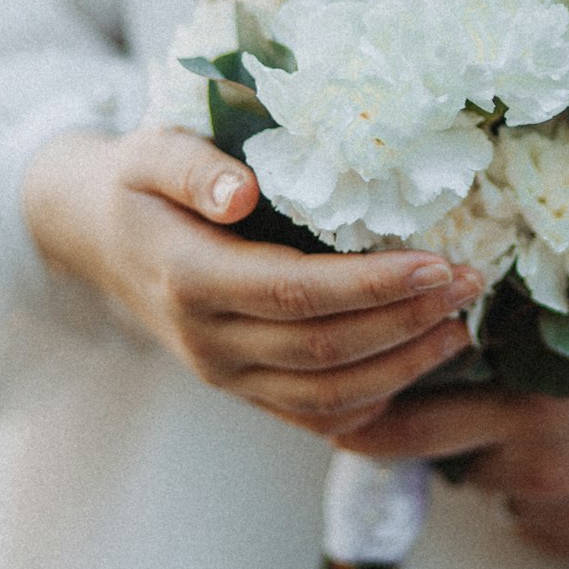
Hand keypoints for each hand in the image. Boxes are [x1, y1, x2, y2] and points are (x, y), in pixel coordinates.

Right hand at [22, 126, 480, 433]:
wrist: (98, 239)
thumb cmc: (138, 184)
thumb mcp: (151, 153)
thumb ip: (193, 168)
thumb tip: (241, 193)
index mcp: (189, 279)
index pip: (297, 292)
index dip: (373, 285)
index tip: (439, 262)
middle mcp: (208, 342)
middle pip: (324, 349)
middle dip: (408, 321)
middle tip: (470, 284)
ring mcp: (226, 376)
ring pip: (328, 396)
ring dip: (403, 367)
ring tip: (460, 328)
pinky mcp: (244, 390)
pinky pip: (314, 416)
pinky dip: (373, 400)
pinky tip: (418, 365)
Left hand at [340, 290, 568, 558]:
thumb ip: (517, 348)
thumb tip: (448, 352)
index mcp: (533, 401)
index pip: (413, 419)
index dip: (372, 413)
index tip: (342, 402)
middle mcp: (541, 468)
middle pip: (437, 460)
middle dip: (416, 438)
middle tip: (387, 416)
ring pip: (492, 487)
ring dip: (498, 460)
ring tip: (556, 419)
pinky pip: (536, 519)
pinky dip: (541, 494)